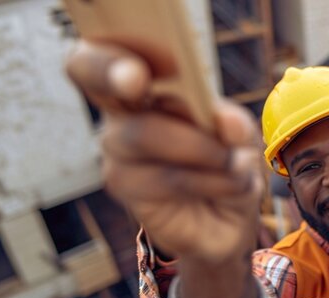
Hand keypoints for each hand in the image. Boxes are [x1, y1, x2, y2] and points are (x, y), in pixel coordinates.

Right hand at [66, 41, 264, 263]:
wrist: (227, 220)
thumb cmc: (227, 161)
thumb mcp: (242, 135)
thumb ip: (234, 123)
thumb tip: (223, 120)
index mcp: (146, 77)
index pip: (104, 46)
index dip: (108, 47)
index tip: (134, 62)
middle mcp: (121, 106)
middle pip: (86, 70)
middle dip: (111, 72)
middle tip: (137, 81)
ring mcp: (117, 146)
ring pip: (144, 133)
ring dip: (202, 148)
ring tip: (238, 163)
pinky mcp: (124, 185)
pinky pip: (163, 176)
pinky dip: (209, 179)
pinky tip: (233, 183)